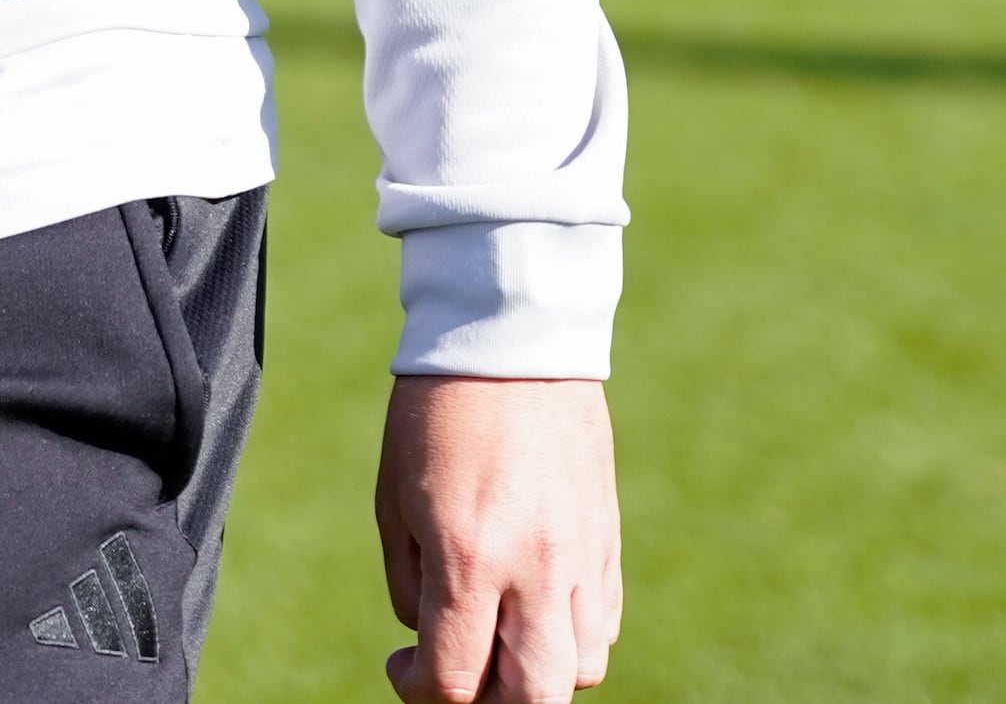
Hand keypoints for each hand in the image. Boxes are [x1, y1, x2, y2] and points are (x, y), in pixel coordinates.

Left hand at [377, 375, 618, 702]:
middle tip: (458, 672)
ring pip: (582, 669)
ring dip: (537, 674)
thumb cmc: (436, 412)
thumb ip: (413, 583)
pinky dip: (571, 636)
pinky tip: (534, 604)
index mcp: (470, 555)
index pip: (455, 677)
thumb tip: (431, 641)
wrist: (514, 338)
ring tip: (499, 636)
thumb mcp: (397, 498)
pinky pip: (604, 623)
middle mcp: (537, 567)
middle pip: (535, 697)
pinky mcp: (609, 539)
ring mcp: (583, 556)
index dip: (420, 692)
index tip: (401, 667)